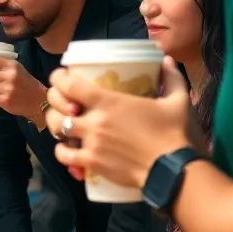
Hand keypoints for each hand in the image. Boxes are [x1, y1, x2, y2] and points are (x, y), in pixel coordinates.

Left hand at [45, 57, 202, 188]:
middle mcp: (93, 121)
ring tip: (63, 125)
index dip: (59, 78)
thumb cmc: (175, 134)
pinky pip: (65, 157)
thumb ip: (171, 78)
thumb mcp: (178, 101)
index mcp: (108, 102)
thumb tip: (167, 60)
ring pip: (56, 131)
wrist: (175, 171)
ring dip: (56, 126)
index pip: (69, 84)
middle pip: (56, 107)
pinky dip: (62, 153)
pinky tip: (68, 150)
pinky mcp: (93, 164)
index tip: (62, 77)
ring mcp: (91, 144)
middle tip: (63, 103)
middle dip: (54, 103)